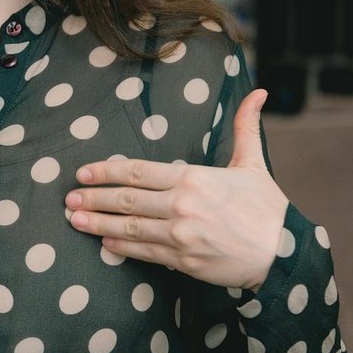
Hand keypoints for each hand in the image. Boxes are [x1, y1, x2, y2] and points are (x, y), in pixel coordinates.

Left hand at [65, 89, 288, 290]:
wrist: (283, 254)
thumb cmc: (267, 208)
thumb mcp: (252, 163)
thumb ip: (245, 126)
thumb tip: (258, 92)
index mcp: (192, 178)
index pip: (137, 171)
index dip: (105, 171)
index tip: (83, 174)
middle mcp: (181, 205)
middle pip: (126, 200)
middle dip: (93, 199)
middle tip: (68, 199)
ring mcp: (180, 235)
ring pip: (129, 228)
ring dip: (98, 224)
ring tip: (75, 220)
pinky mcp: (183, 260)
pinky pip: (144, 252)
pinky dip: (121, 248)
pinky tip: (104, 244)